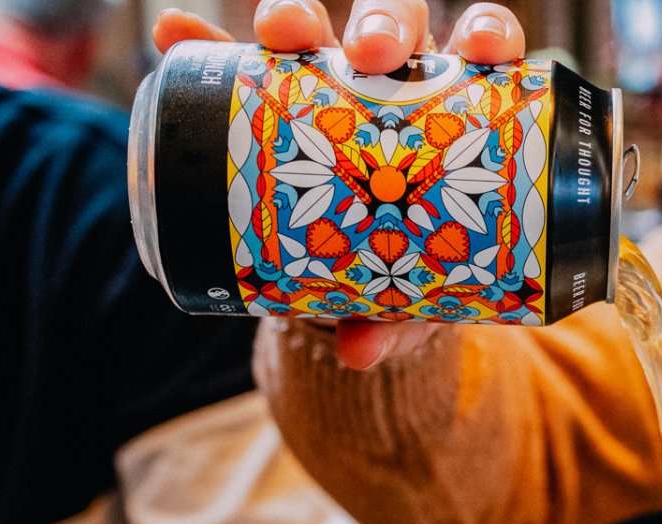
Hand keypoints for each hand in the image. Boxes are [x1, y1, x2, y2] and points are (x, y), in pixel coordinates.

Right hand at [152, 0, 528, 368]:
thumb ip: (396, 323)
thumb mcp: (410, 298)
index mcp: (453, 114)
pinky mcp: (266, 98)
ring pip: (320, 24)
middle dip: (385, 20)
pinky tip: (176, 34)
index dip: (485, 34)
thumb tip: (359, 351)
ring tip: (280, 31)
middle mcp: (395, 82)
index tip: (482, 50)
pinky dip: (204, 42)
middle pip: (398, 21)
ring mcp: (327, 84)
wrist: (351, 277)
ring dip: (297, 13)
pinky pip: (231, 60)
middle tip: (372, 52)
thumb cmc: (405, 270)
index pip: (479, 50)